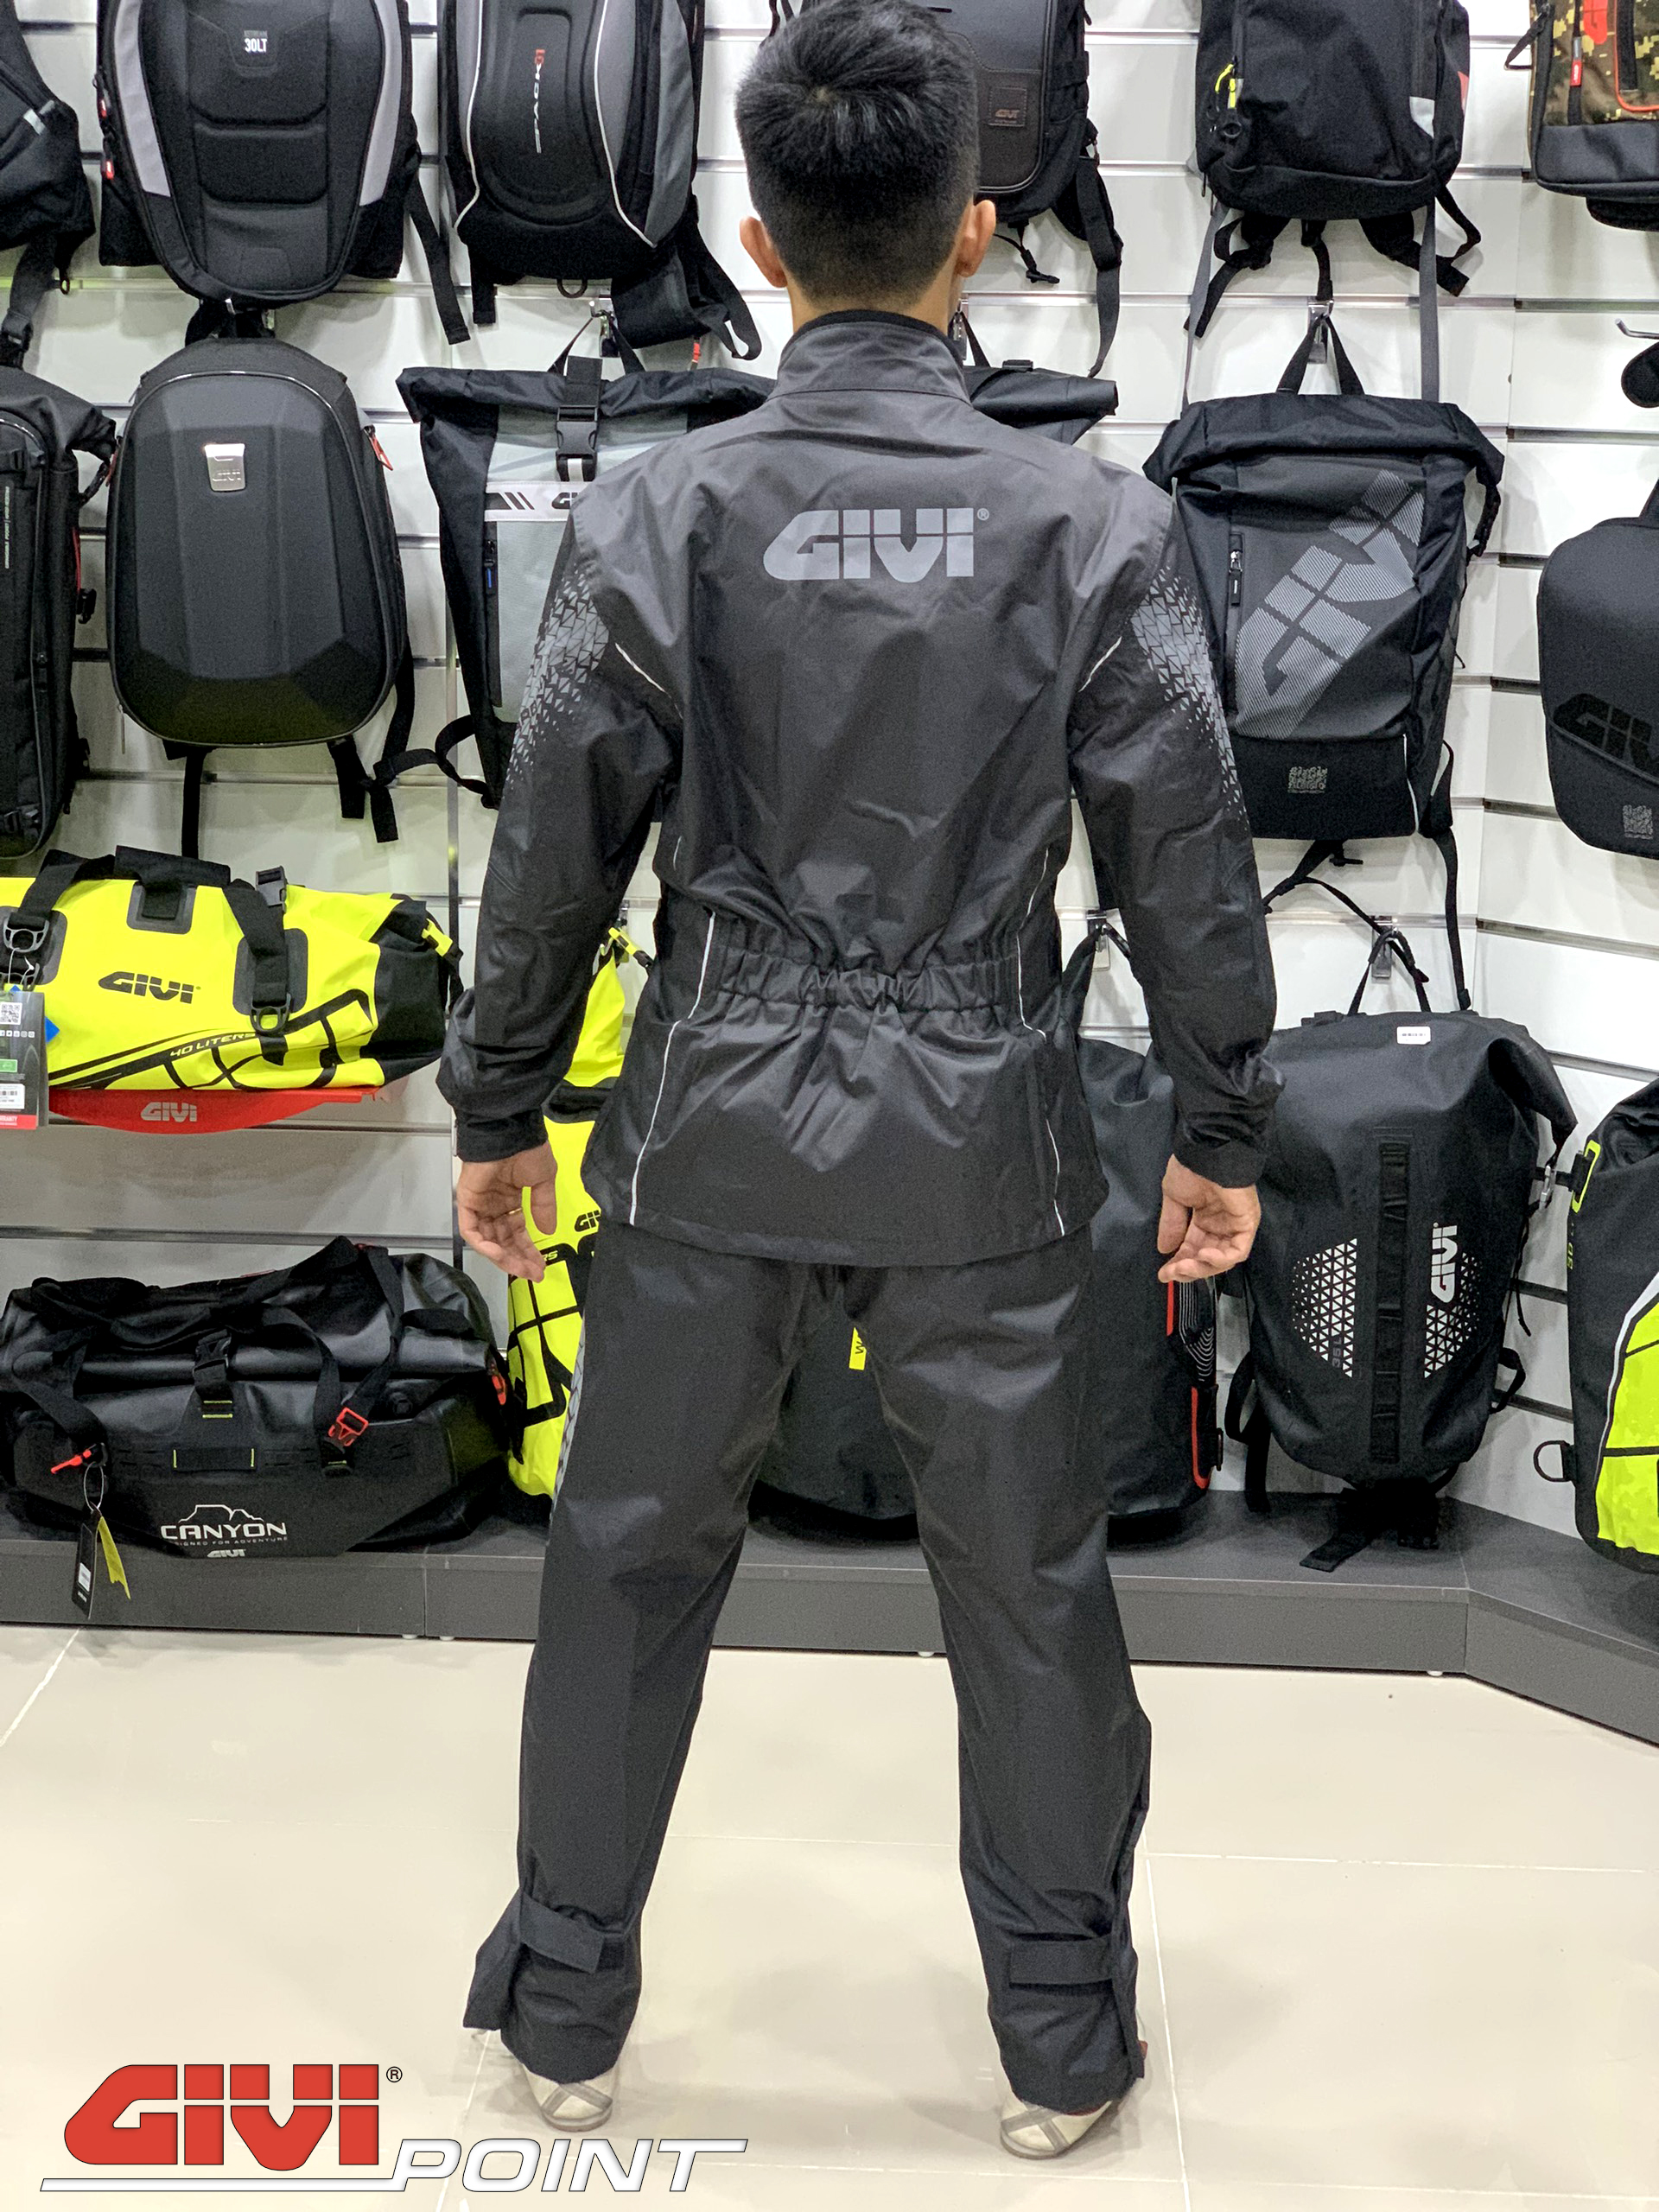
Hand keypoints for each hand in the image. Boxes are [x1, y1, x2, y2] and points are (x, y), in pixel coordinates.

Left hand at [455, 1145, 557, 1279]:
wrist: (509, 1132)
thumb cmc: (527, 1149)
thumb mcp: (544, 1181)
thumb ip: (544, 1207)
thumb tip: (549, 1230)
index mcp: (511, 1200)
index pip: (518, 1233)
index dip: (529, 1251)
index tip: (541, 1266)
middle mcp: (494, 1206)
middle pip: (504, 1241)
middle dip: (519, 1259)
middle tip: (534, 1273)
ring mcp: (480, 1205)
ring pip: (488, 1241)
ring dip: (504, 1257)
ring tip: (522, 1268)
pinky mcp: (467, 1202)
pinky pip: (472, 1231)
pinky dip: (484, 1245)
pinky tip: (500, 1253)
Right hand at [1156, 1155, 1259, 1283]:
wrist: (1206, 1153)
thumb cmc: (1191, 1169)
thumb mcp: (1174, 1198)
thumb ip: (1172, 1225)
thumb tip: (1164, 1249)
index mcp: (1204, 1219)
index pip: (1193, 1249)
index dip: (1178, 1263)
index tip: (1163, 1273)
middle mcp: (1221, 1225)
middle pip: (1207, 1259)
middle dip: (1188, 1269)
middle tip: (1171, 1273)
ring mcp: (1235, 1226)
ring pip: (1223, 1260)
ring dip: (1202, 1267)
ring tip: (1183, 1265)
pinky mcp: (1247, 1224)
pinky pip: (1237, 1251)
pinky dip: (1220, 1259)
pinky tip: (1202, 1255)